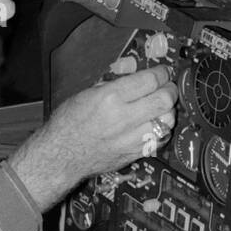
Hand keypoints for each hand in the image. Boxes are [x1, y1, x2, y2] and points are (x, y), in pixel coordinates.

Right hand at [7, 61, 175, 210]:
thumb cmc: (68, 124)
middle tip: (167, 88)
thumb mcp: (86, 94)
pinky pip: (160, 140)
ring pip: (167, 121)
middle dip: (170, 91)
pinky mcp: (133, 154)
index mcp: (110, 98)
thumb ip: (114, 84)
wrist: (60, 157)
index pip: (150, 80)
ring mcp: (130, 139)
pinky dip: (162, 131)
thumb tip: (136, 74)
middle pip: (164, 100)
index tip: (162, 73)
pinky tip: (155, 126)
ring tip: (160, 108)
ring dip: (168, 112)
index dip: (161, 74)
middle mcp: (123, 118)